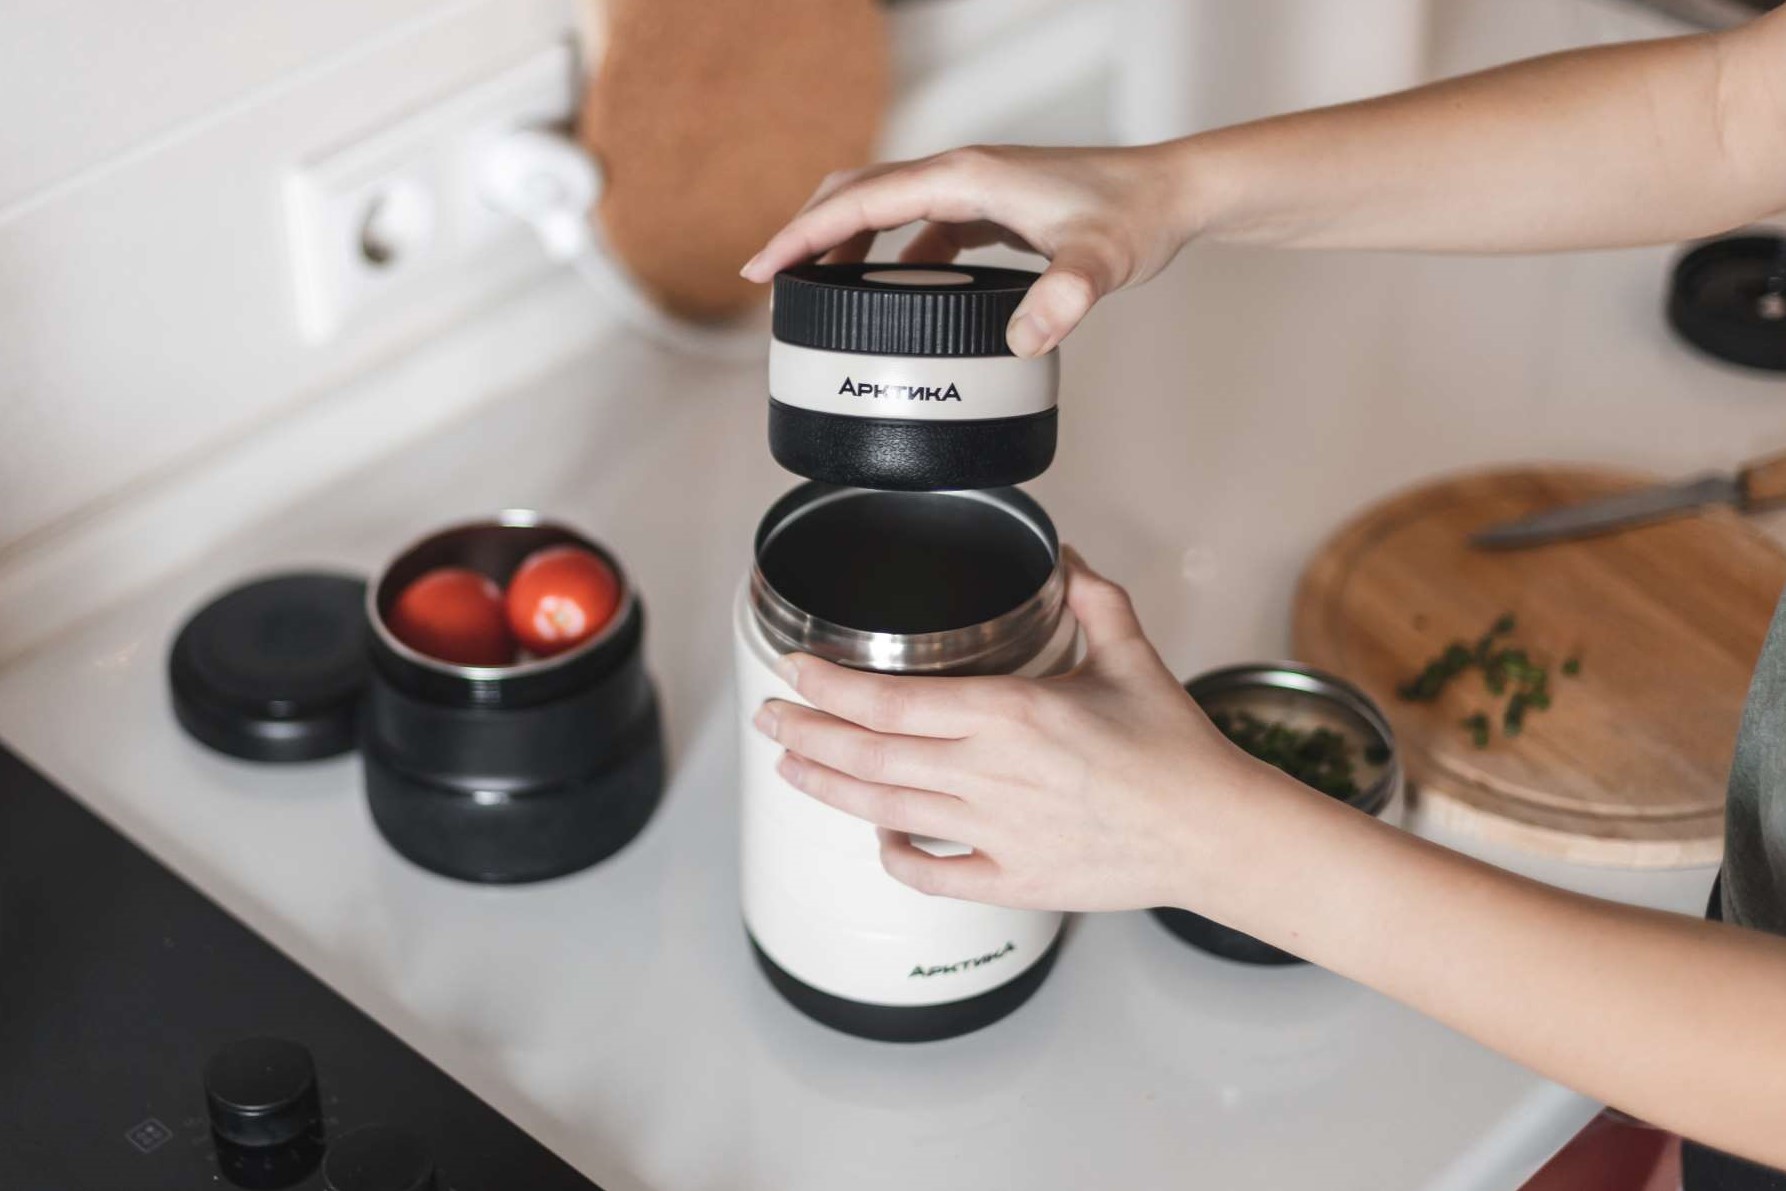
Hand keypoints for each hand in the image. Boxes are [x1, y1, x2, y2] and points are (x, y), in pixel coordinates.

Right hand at [738, 144, 1197, 357]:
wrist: (1174, 196)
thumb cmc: (1137, 217)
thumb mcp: (1100, 263)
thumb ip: (1064, 297)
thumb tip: (1027, 338)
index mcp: (965, 176)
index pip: (861, 201)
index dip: (804, 235)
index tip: (762, 270)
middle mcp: (962, 173)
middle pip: (858, 193)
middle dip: (808, 235)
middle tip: (770, 285)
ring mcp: (975, 189)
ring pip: (886, 208)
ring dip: (845, 244)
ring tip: (814, 292)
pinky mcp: (992, 208)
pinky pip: (921, 228)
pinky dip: (891, 255)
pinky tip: (893, 295)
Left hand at [750, 550, 1303, 912]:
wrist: (1214, 833)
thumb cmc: (1175, 750)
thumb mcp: (1131, 654)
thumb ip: (1089, 596)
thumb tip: (1063, 555)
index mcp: (1011, 714)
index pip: (891, 698)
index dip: (829, 687)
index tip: (794, 672)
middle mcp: (990, 776)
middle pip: (871, 754)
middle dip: (806, 733)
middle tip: (768, 718)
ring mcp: (996, 834)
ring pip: (886, 811)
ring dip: (829, 787)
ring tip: (791, 767)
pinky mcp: (1012, 881)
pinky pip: (931, 875)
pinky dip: (893, 856)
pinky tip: (877, 836)